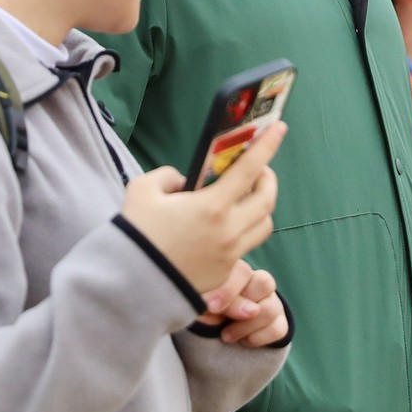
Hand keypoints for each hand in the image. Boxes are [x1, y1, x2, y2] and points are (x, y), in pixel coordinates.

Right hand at [121, 122, 284, 294]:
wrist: (131, 283)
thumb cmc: (137, 233)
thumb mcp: (143, 190)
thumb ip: (168, 177)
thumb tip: (184, 183)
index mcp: (212, 206)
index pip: (250, 169)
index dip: (268, 145)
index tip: (279, 128)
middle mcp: (229, 231)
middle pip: (268, 200)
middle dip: (269, 179)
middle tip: (259, 170)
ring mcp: (230, 255)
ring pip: (263, 226)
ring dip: (261, 207)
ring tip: (245, 199)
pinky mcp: (224, 273)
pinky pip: (245, 247)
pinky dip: (242, 231)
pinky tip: (223, 227)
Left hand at [196, 262, 288, 346]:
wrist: (219, 331)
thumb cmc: (207, 309)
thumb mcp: (204, 304)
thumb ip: (210, 302)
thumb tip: (216, 307)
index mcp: (238, 271)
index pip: (243, 271)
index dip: (228, 290)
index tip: (211, 307)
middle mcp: (259, 283)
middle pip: (265, 283)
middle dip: (241, 305)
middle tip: (221, 319)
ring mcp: (273, 302)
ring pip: (271, 309)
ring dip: (246, 326)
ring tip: (225, 335)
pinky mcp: (279, 323)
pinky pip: (278, 329)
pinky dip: (258, 338)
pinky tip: (242, 341)